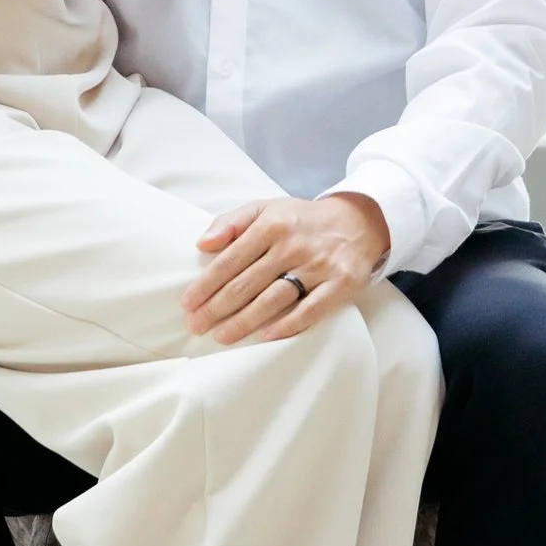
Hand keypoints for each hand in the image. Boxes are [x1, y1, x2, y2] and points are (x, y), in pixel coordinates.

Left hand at [185, 192, 390, 343]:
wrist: (358, 222)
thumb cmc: (301, 220)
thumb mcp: (266, 208)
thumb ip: (231, 222)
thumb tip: (202, 244)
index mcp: (271, 224)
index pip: (231, 259)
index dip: (206, 283)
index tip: (187, 303)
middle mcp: (293, 244)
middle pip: (248, 282)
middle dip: (217, 307)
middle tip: (196, 326)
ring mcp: (318, 264)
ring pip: (274, 299)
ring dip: (245, 321)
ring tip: (221, 336)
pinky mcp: (340, 283)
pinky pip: (311, 309)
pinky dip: (288, 325)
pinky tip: (265, 337)